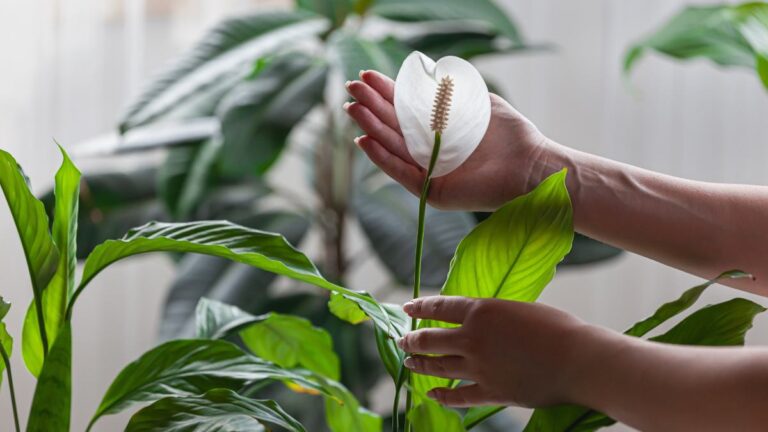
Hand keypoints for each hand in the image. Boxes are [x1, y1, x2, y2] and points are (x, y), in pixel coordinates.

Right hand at [344, 70, 547, 211]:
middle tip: (351, 88)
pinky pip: (403, 173)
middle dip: (371, 107)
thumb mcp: (479, 102)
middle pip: (394, 127)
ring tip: (352, 110)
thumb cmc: (511, 135)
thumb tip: (426, 75)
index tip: (367, 76)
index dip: (386, 92)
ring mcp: (431, 172)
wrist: (531, 166)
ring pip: (393, 148)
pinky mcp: (435, 191)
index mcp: (441, 129)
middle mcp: (432, 150)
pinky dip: (382, 158)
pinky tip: (364, 141)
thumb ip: (453, 91)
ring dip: (371, 128)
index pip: (406, 109)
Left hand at [397, 296, 607, 407]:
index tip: (406, 309)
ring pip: (438, 367)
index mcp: (480, 311)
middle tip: (402, 341)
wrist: (578, 359)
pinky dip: (443, 395)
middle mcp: (472, 339)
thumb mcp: (517, 308)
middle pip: (430, 340)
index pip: (438, 307)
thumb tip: (477, 320)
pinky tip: (432, 394)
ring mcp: (479, 368)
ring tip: (409, 362)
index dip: (419, 308)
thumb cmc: (556, 327)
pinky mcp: (491, 392)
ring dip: (420, 364)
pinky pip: (459, 396)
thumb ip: (491, 315)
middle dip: (411, 340)